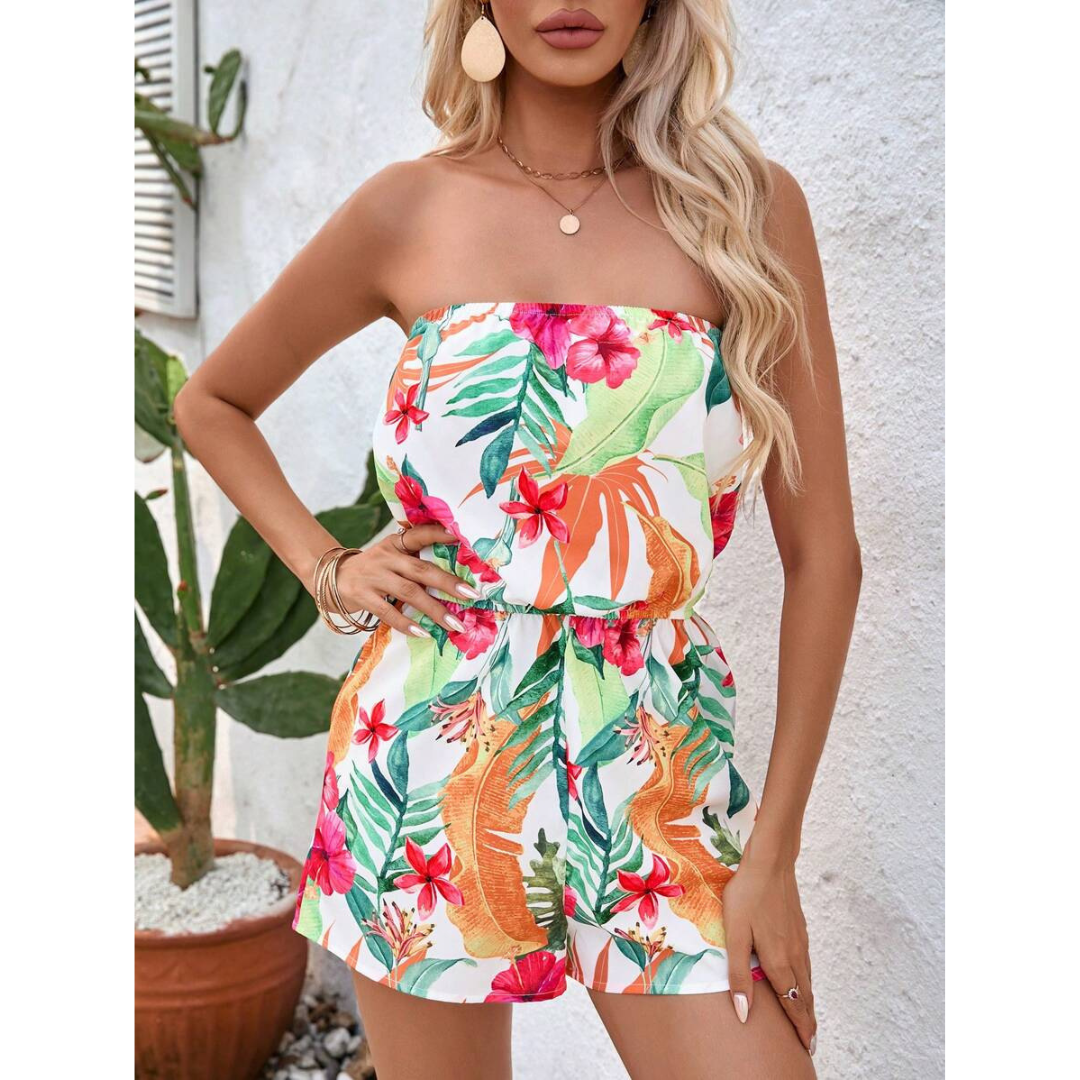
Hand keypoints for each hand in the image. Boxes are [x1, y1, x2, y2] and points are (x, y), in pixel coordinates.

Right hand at [330, 524, 480, 637]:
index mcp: (395, 544)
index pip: (420, 535)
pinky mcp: (363, 596)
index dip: (439, 534)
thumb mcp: (390, 556)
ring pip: (409, 593)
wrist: (331, 577)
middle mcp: (386, 557)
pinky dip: (406, 624)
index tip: (461, 537)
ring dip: (435, 610)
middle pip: (422, 570)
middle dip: (449, 583)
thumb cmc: (373, 569)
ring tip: (455, 624)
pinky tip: (423, 633)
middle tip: (472, 595)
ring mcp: (374, 577)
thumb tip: (454, 578)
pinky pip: (388, 612)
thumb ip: (414, 561)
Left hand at [723, 854, 816, 1055]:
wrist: (770, 862)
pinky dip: (808, 982)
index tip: (806, 1045)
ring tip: (808, 1018)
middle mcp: (794, 955)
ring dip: (808, 1003)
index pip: (792, 1004)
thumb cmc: (747, 896)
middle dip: (807, 1021)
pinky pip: (807, 964)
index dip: (799, 1026)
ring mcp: (800, 941)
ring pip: (808, 980)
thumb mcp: (735, 934)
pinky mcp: (800, 929)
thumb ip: (738, 973)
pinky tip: (803, 980)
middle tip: (810, 1042)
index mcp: (778, 961)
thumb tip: (744, 1012)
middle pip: (805, 996)